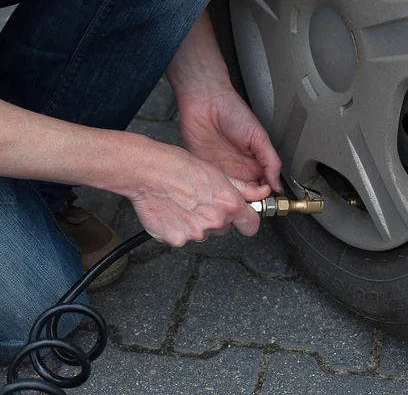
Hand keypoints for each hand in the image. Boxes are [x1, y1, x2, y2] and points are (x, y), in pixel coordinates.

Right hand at [128, 141, 270, 246]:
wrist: (146, 171)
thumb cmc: (178, 166)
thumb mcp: (217, 173)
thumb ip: (242, 189)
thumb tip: (262, 193)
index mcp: (228, 205)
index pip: (251, 225)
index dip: (246, 219)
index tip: (242, 216)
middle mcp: (214, 222)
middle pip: (224, 228)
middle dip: (217, 217)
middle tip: (200, 200)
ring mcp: (195, 234)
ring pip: (203, 233)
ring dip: (196, 223)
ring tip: (183, 203)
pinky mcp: (176, 240)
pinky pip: (182, 238)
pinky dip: (178, 228)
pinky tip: (172, 211)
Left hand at [166, 9, 281, 192]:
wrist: (205, 100)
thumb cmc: (233, 111)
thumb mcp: (258, 137)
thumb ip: (270, 161)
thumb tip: (278, 185)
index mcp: (255, 161)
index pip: (264, 187)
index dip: (265, 197)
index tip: (266, 204)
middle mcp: (240, 168)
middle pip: (247, 194)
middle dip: (249, 203)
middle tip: (250, 208)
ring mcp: (222, 170)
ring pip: (230, 193)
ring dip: (232, 200)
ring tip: (235, 203)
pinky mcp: (205, 169)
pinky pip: (212, 186)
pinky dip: (215, 193)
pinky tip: (219, 195)